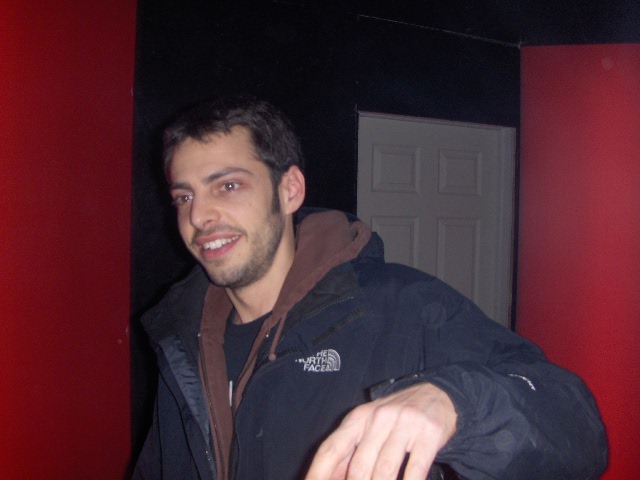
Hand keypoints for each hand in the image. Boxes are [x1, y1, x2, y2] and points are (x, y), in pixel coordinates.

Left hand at [304, 383, 456, 479]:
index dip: (318, 473)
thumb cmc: (395, 418)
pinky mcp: (428, 434)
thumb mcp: (368, 427)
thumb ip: (349, 452)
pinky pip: (415, 470)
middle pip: (358, 468)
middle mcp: (378, 419)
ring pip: (384, 471)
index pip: (331, 449)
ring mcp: (404, 425)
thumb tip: (329, 478)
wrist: (436, 395)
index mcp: (358, 418)